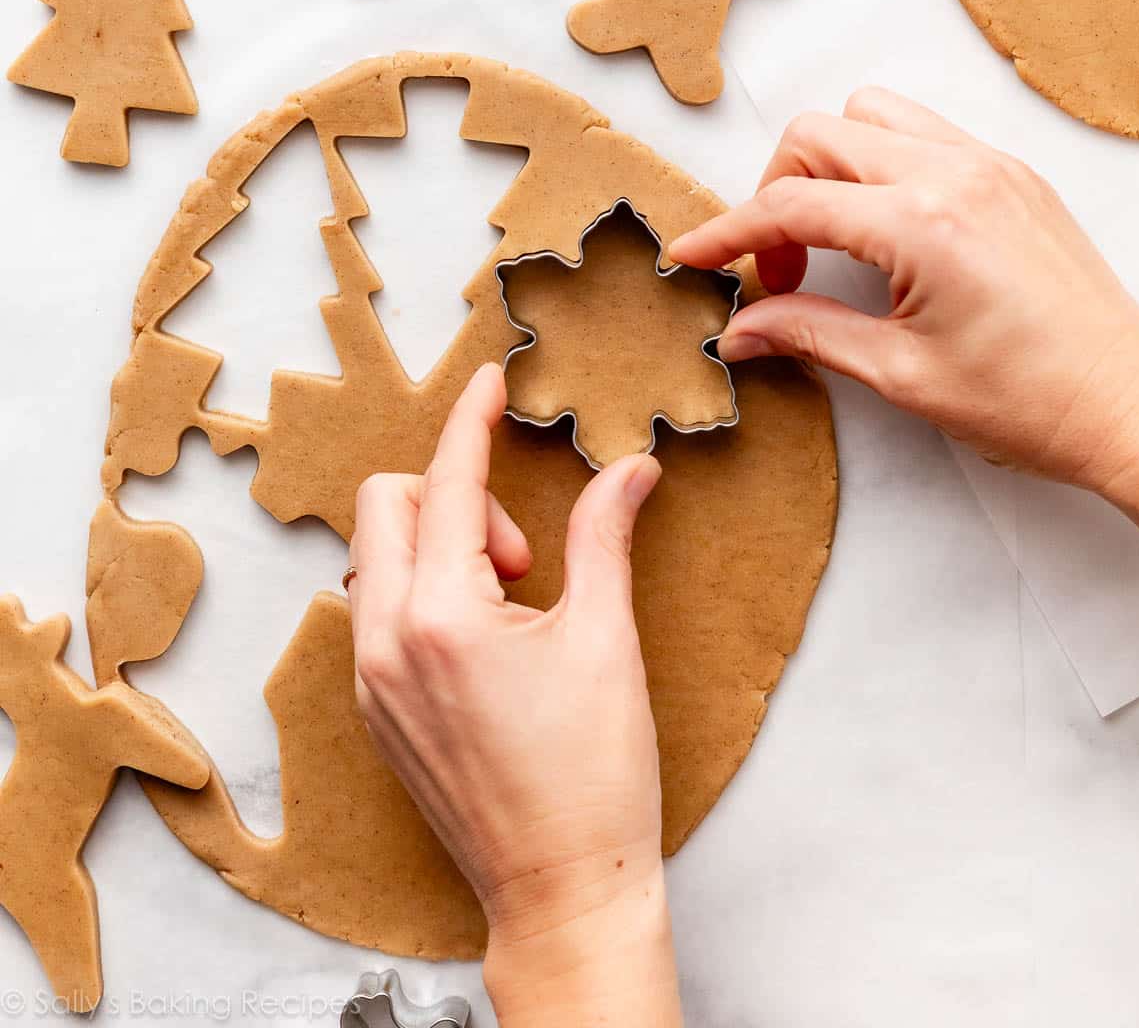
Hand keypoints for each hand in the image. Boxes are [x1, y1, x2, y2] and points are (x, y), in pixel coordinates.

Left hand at [349, 363, 681, 1027]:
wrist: (563, 890)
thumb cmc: (593, 776)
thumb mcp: (606, 640)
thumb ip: (605, 536)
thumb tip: (630, 468)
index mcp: (442, 618)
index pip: (446, 482)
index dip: (470, 421)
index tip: (489, 384)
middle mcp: (386, 644)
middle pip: (388, 505)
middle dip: (455, 499)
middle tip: (526, 556)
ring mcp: (372, 683)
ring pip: (377, 558)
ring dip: (439, 547)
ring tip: (512, 600)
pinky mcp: (376, 712)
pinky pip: (378, 611)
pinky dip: (423, 592)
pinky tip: (487, 635)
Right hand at [670, 88, 1138, 575]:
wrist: (1131, 409)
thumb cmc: (1035, 402)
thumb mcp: (902, 375)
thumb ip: (809, 334)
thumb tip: (741, 331)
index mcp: (922, 223)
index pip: (791, 202)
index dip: (727, 230)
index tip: (690, 256)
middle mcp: (956, 175)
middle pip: (821, 135)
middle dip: (776, 193)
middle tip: (777, 269)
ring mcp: (991, 167)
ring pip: (873, 116)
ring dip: (830, 165)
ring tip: (829, 240)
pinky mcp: (1014, 177)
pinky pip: (926, 135)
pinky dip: (882, 165)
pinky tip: (884, 232)